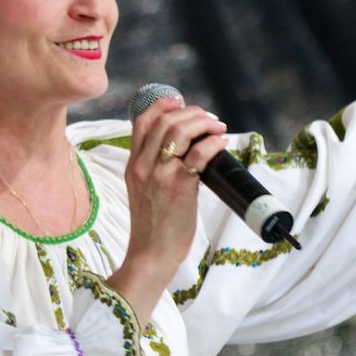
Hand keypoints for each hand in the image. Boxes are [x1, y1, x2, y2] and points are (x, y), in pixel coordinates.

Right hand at [107, 95, 227, 325]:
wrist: (150, 255)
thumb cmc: (154, 226)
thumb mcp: (145, 191)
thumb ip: (156, 168)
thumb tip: (187, 148)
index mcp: (133, 165)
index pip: (141, 121)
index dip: (163, 104)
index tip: (182, 101)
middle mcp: (143, 166)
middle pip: (164, 121)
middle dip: (192, 112)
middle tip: (210, 119)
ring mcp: (159, 175)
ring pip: (180, 131)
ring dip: (204, 123)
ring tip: (218, 127)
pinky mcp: (179, 187)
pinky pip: (198, 154)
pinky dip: (213, 143)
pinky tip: (222, 144)